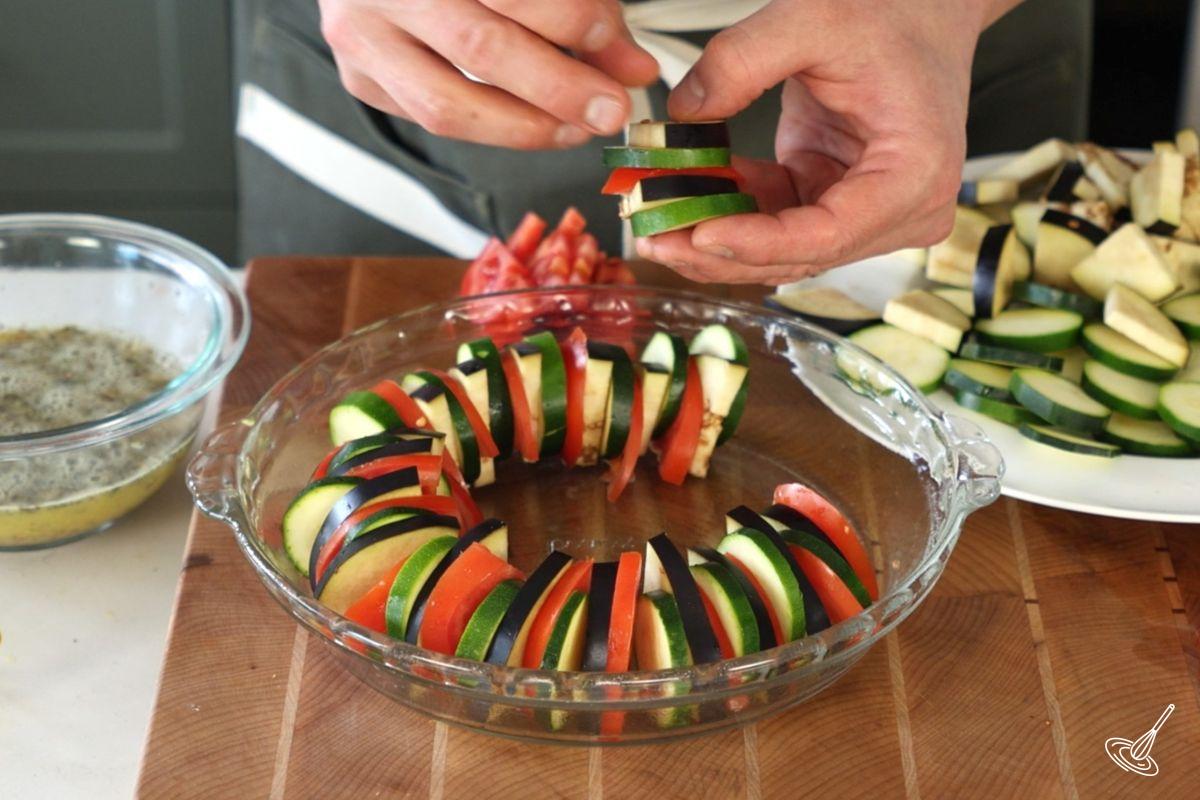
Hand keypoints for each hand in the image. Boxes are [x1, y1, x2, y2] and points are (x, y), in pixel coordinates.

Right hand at [318, 0, 659, 148]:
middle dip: (557, 87)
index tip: (613, 43)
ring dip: (525, 128)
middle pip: (478, 49)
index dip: (568, 18)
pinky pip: (431, 120)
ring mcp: (362, 40)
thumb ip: (576, 6)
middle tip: (609, 108)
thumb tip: (632, 67)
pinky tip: (536, 124)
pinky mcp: (360, 80)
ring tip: (576, 127)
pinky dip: (493, 128)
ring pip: (446, 107)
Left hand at [638, 0, 1019, 283]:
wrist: (920, 8)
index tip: (698, 234)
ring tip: (656, 223)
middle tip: (654, 238)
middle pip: (798, 254)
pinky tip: (685, 199)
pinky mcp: (833, 202)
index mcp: (914, 175)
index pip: (827, 235)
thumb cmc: (892, 12)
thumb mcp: (810, 19)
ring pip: (780, 249)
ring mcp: (866, 213)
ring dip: (715, 239)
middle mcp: (899, 210)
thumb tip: (681, 113)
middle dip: (719, 250)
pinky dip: (728, 214)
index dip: (756, 244)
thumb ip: (738, 62)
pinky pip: (774, 223)